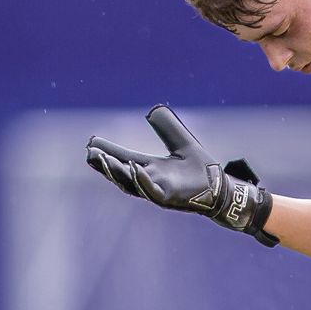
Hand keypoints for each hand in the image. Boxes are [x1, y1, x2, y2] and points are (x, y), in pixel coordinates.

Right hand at [86, 106, 277, 245]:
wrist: (220, 189)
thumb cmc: (201, 169)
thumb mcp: (181, 142)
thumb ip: (167, 127)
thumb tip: (152, 110)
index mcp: (151, 168)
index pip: (124, 159)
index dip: (108, 152)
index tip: (92, 143)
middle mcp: (151, 181)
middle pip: (121, 174)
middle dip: (105, 165)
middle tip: (90, 153)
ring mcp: (159, 191)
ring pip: (131, 184)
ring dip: (117, 173)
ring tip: (103, 160)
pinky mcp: (171, 199)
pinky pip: (152, 192)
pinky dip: (142, 182)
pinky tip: (134, 169)